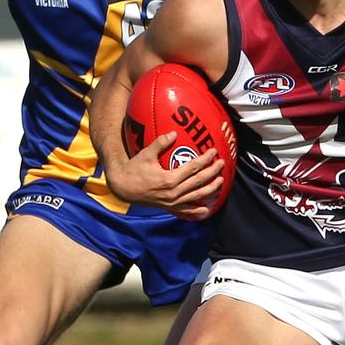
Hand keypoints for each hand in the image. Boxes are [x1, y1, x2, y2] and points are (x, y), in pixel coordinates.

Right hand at [105, 131, 224, 217]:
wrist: (122, 188)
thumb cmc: (134, 169)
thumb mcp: (145, 154)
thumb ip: (160, 143)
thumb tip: (174, 133)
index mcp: (169, 179)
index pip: (193, 167)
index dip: (206, 159)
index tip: (214, 151)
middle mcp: (173, 193)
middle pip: (199, 181)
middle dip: (213, 172)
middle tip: (222, 163)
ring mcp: (172, 202)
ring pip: (196, 196)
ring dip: (211, 189)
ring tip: (221, 181)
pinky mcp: (169, 208)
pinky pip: (186, 211)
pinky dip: (197, 211)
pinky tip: (207, 209)